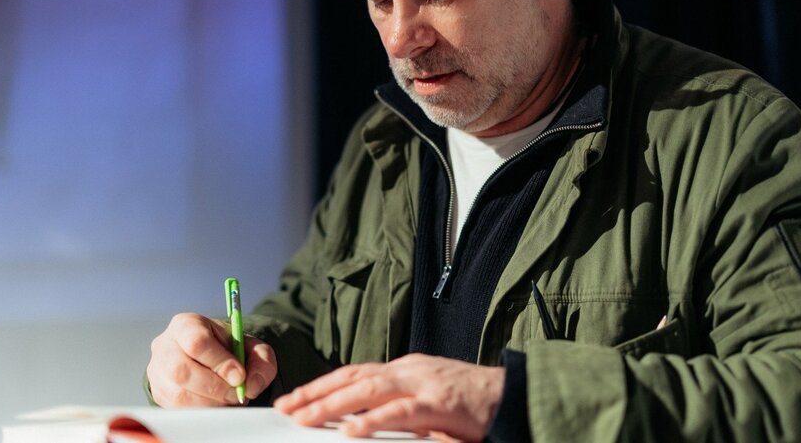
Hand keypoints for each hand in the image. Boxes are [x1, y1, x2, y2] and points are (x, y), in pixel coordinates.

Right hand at [147, 312, 276, 406]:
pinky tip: (215, 402)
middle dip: (214, 387)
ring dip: (210, 402)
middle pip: (181, 370)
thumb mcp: (252, 346)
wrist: (214, 359)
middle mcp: (165, 345)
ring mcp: (157, 371)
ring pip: (179, 394)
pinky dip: (201, 410)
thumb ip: (261, 359)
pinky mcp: (158, 392)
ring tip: (228, 397)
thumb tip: (250, 384)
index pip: (197, 342)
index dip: (219, 362)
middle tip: (236, 393)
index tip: (239, 375)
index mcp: (186, 324)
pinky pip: (177, 409)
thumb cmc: (230, 349)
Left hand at [274, 353, 504, 441]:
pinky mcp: (439, 403)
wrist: (513, 394)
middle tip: (287, 407)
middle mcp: (409, 370)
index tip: (295, 398)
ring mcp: (423, 383)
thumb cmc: (473, 403)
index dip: (323, 384)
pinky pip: (400, 412)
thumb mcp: (428, 401)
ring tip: (305, 418)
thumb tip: (362, 423)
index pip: (355, 372)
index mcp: (405, 369)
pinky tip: (351, 431)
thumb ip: (399, 409)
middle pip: (353, 377)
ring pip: (368, 390)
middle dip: (316, 392)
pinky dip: (373, 421)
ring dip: (332, 404)